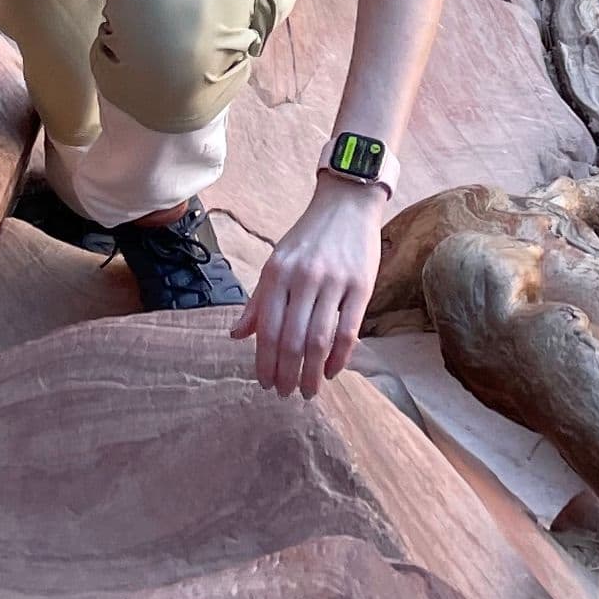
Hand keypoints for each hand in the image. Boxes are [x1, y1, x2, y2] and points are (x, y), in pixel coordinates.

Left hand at [233, 176, 388, 397]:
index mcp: (277, 272)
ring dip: (312, 373)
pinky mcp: (362, 285)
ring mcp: (334, 281)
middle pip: (292, 340)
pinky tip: (332, 371)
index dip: (265, 362)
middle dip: (287, 374)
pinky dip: (340, 358)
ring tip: (308, 391)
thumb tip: (236, 335)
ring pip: (320, 339)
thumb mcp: (276, 262)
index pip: (267, 329)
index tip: (265, 384)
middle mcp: (303, 277)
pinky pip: (349, 330)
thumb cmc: (308, 237)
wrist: (347, 204)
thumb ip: (259, 301)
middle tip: (286, 394)